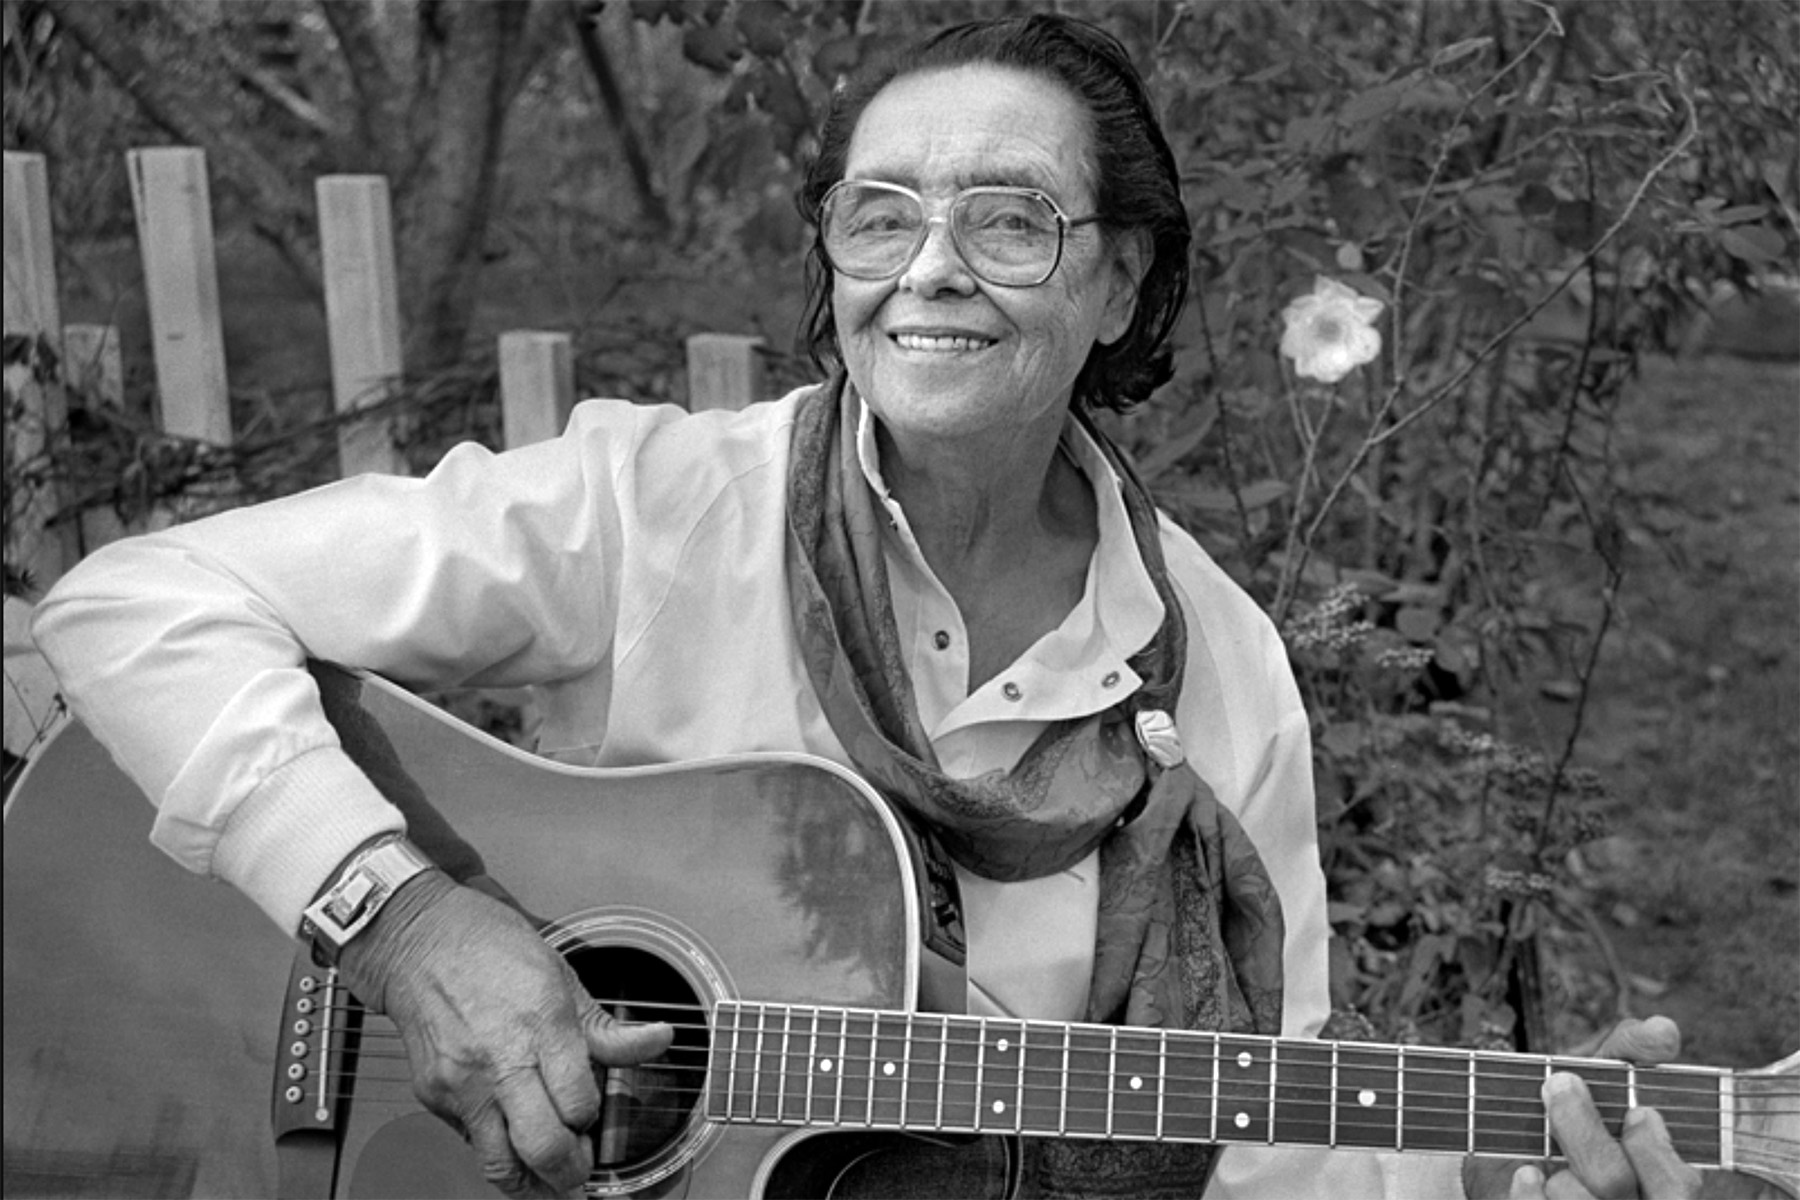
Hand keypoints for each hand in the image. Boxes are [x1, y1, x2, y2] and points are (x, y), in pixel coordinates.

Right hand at [338, 870, 674, 1197]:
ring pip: (500, 1164)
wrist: (421, 941)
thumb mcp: (563, 976)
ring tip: (551, 1175)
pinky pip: (472, 1142)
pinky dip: (497, 1149)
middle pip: (543, 1147)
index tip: (593, 1112)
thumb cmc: (492, 949)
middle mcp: (499, 1060)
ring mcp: (462, 1083)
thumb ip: (607, 1028)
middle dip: (571, 1170)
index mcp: (541, 1024)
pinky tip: (514, 1137)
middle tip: (582, 1167)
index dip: (593, 1118)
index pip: (579, 1104)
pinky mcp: (434, 1096)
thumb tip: (658, 1040)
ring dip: (532, 1180)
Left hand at [1466, 1018, 1693, 1199]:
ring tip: (1543, 1148)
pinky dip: (1530, 1195)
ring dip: (1555, 1168)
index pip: (1680, 1184)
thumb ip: (1631, 1050)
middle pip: (1616, 1185)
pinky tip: (1526, 1173)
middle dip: (1587, 1136)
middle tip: (1561, 1086)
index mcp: (1663, 1180)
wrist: (1511, 1147)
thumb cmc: (1572, 1112)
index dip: (1658, 1154)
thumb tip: (1663, 1028)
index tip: (1638, 1111)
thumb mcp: (1599, 1076)